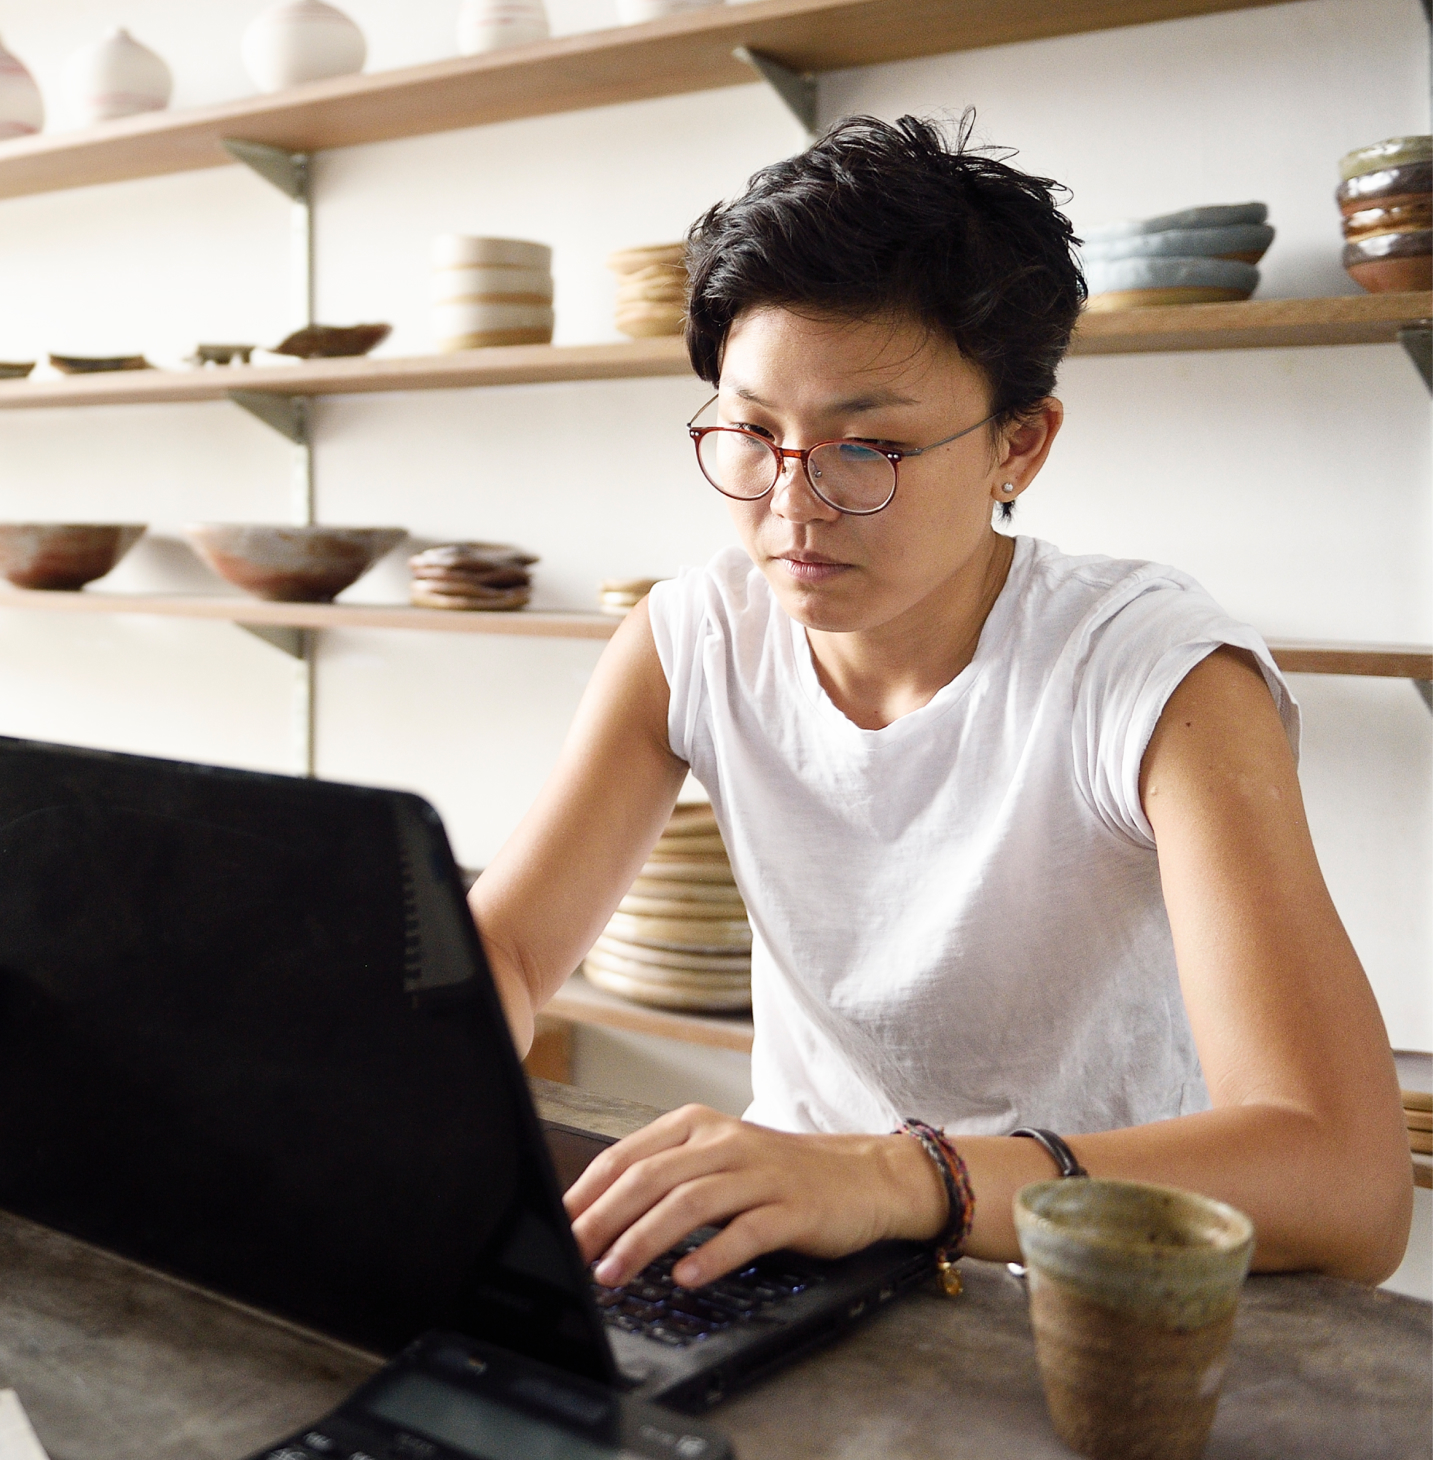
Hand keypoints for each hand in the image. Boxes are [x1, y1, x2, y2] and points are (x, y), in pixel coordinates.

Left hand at [563, 1103, 947, 1288]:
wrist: (862, 1175)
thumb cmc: (778, 1174)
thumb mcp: (717, 1161)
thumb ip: (665, 1178)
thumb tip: (596, 1218)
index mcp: (698, 1125)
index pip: (627, 1155)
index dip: (587, 1192)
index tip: (558, 1226)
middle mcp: (725, 1141)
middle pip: (652, 1177)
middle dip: (604, 1219)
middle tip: (574, 1253)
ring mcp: (761, 1173)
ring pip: (691, 1201)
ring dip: (645, 1239)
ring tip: (614, 1272)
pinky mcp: (793, 1207)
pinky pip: (747, 1231)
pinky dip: (713, 1255)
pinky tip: (686, 1277)